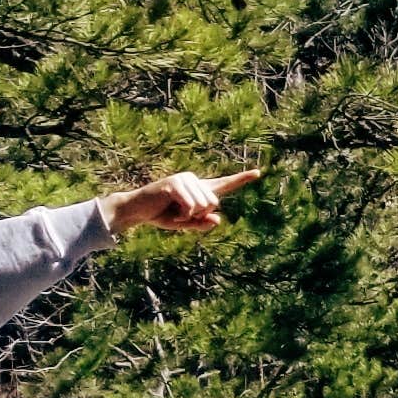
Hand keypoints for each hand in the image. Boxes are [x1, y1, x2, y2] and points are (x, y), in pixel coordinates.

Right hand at [105, 166, 264, 236]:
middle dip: (199, 215)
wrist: (139, 210)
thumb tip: (218, 220)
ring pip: (204, 205)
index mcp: (199, 189)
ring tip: (174, 211)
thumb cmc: (162, 215)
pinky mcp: (175, 183)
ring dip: (189, 216)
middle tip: (180, 214)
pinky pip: (191, 206)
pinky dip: (182, 215)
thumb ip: (202, 223)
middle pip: (214, 203)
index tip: (258, 173)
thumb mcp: (185, 224)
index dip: (241, 179)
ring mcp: (185, 180)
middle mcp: (194, 180)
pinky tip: (171, 210)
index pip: (224, 184)